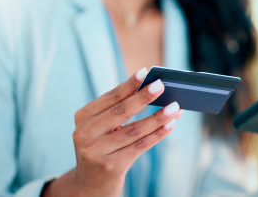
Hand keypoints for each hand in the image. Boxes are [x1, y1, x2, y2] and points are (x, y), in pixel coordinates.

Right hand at [42, 68, 182, 196]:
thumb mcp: (103, 128)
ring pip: (133, 130)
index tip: (145, 72)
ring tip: (175, 107)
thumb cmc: (103, 148)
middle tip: (162, 85)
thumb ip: (121, 111)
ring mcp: (96, 152)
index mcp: (82, 117)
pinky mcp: (111, 166)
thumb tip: (155, 91)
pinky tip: (170, 125)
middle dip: (144, 97)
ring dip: (157, 117)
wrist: (90, 184)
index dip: (128, 85)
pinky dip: (158, 134)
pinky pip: (140, 146)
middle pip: (120, 112)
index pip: (109, 98)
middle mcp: (84, 134)